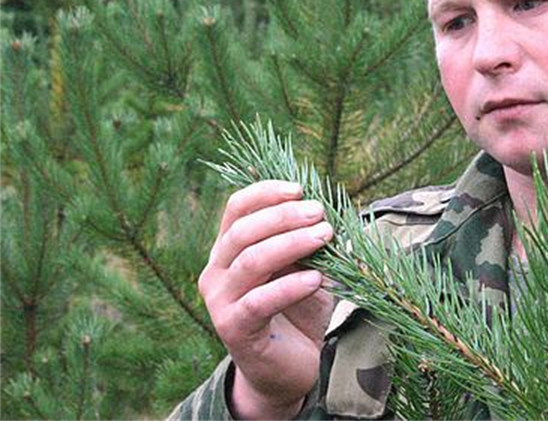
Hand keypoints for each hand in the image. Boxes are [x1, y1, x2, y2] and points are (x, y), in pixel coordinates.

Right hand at [198, 180, 336, 420]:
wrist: (293, 365)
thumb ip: (307, 238)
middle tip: (320, 214)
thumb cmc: (301, 308)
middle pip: (243, 231)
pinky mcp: (233, 329)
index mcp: (229, 248)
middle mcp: (216, 271)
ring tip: (324, 236)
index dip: (265, 192)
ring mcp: (220, 301)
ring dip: (291, 244)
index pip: (237, 208)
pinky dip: (289, 286)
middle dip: (284, 217)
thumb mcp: (306, 265)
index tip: (299, 189)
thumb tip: (325, 207)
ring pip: (250, 261)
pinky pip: (258, 302)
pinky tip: (315, 279)